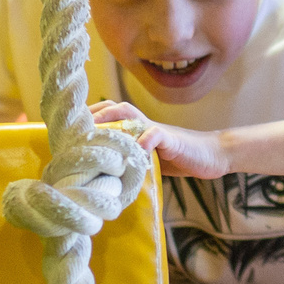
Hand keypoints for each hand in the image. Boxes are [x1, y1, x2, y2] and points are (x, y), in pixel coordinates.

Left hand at [86, 101, 228, 178]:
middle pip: (115, 107)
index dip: (91, 117)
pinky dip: (143, 141)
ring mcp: (157, 130)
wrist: (213, 154)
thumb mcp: (151, 160)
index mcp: (138, 129)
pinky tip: (135, 151)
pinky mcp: (172, 139)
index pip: (111, 113)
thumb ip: (132, 161)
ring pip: (131, 115)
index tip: (70, 127)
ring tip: (95, 133)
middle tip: (75, 127)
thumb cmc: (180, 159)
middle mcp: (144, 125)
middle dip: (94, 114)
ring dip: (111, 121)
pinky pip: (155, 134)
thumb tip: (104, 176)